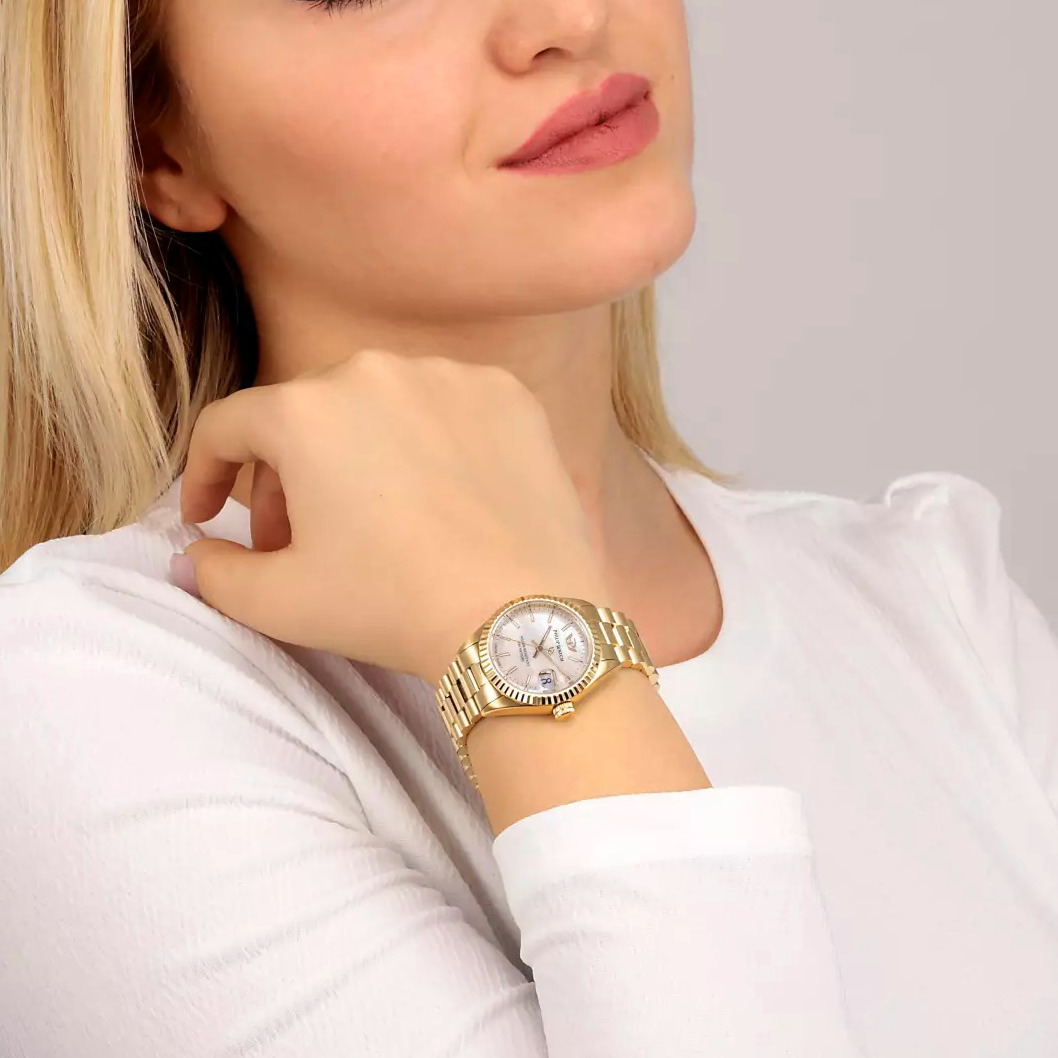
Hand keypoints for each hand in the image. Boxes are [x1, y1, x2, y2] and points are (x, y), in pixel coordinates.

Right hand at [177, 349, 609, 684]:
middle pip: (304, 415)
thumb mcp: (282, 602)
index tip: (207, 516)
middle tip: (295, 539)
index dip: (205, 474)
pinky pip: (446, 407)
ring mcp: (449, 376)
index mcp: (305, 411)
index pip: (228, 426)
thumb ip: (214, 573)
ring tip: (373, 519)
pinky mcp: (508, 395)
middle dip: (286, 476)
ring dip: (358, 454)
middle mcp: (374, 372)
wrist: (522, 620)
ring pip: (378, 406)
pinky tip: (439, 496)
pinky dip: (429, 442)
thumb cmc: (393, 607)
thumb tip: (190, 555)